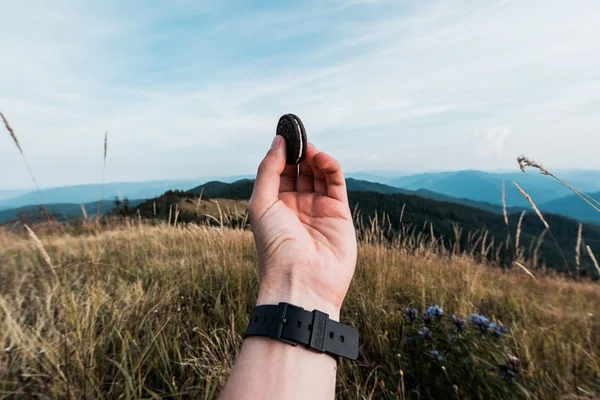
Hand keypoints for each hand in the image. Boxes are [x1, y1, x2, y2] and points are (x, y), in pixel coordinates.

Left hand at [248, 136, 356, 319]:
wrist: (302, 282)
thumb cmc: (275, 247)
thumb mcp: (262, 204)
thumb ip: (269, 170)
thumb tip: (278, 141)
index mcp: (275, 206)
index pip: (279, 172)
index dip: (281, 152)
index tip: (283, 132)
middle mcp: (297, 206)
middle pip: (300, 170)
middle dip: (299, 152)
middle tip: (298, 133)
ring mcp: (319, 209)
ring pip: (318, 173)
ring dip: (313, 157)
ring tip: (308, 146)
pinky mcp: (339, 213)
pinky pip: (335, 183)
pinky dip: (329, 166)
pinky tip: (320, 157)